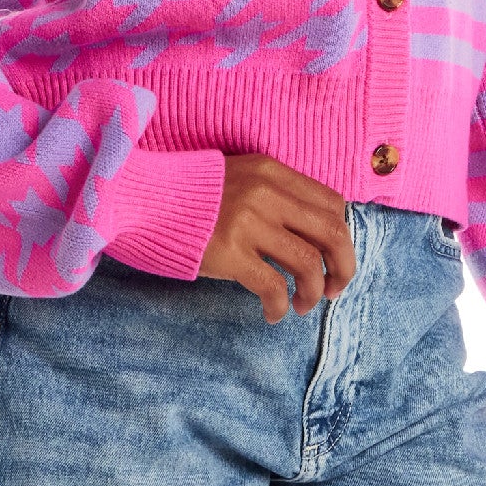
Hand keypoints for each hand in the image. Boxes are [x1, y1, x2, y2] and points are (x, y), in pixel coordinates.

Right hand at [198, 153, 355, 321]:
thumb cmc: (190, 194)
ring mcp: (248, 222)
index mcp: (272, 171)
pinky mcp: (229, 252)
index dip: (342, 236)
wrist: (141, 199)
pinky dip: (280, 306)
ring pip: (308, 263)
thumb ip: (274, 195)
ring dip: (314, 291)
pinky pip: (272, 286)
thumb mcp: (240, 177)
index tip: (334, 258)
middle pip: (331, 233)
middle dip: (343, 267)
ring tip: (303, 305)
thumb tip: (312, 232)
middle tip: (335, 291)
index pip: (332, 203)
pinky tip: (272, 314)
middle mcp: (266, 192)